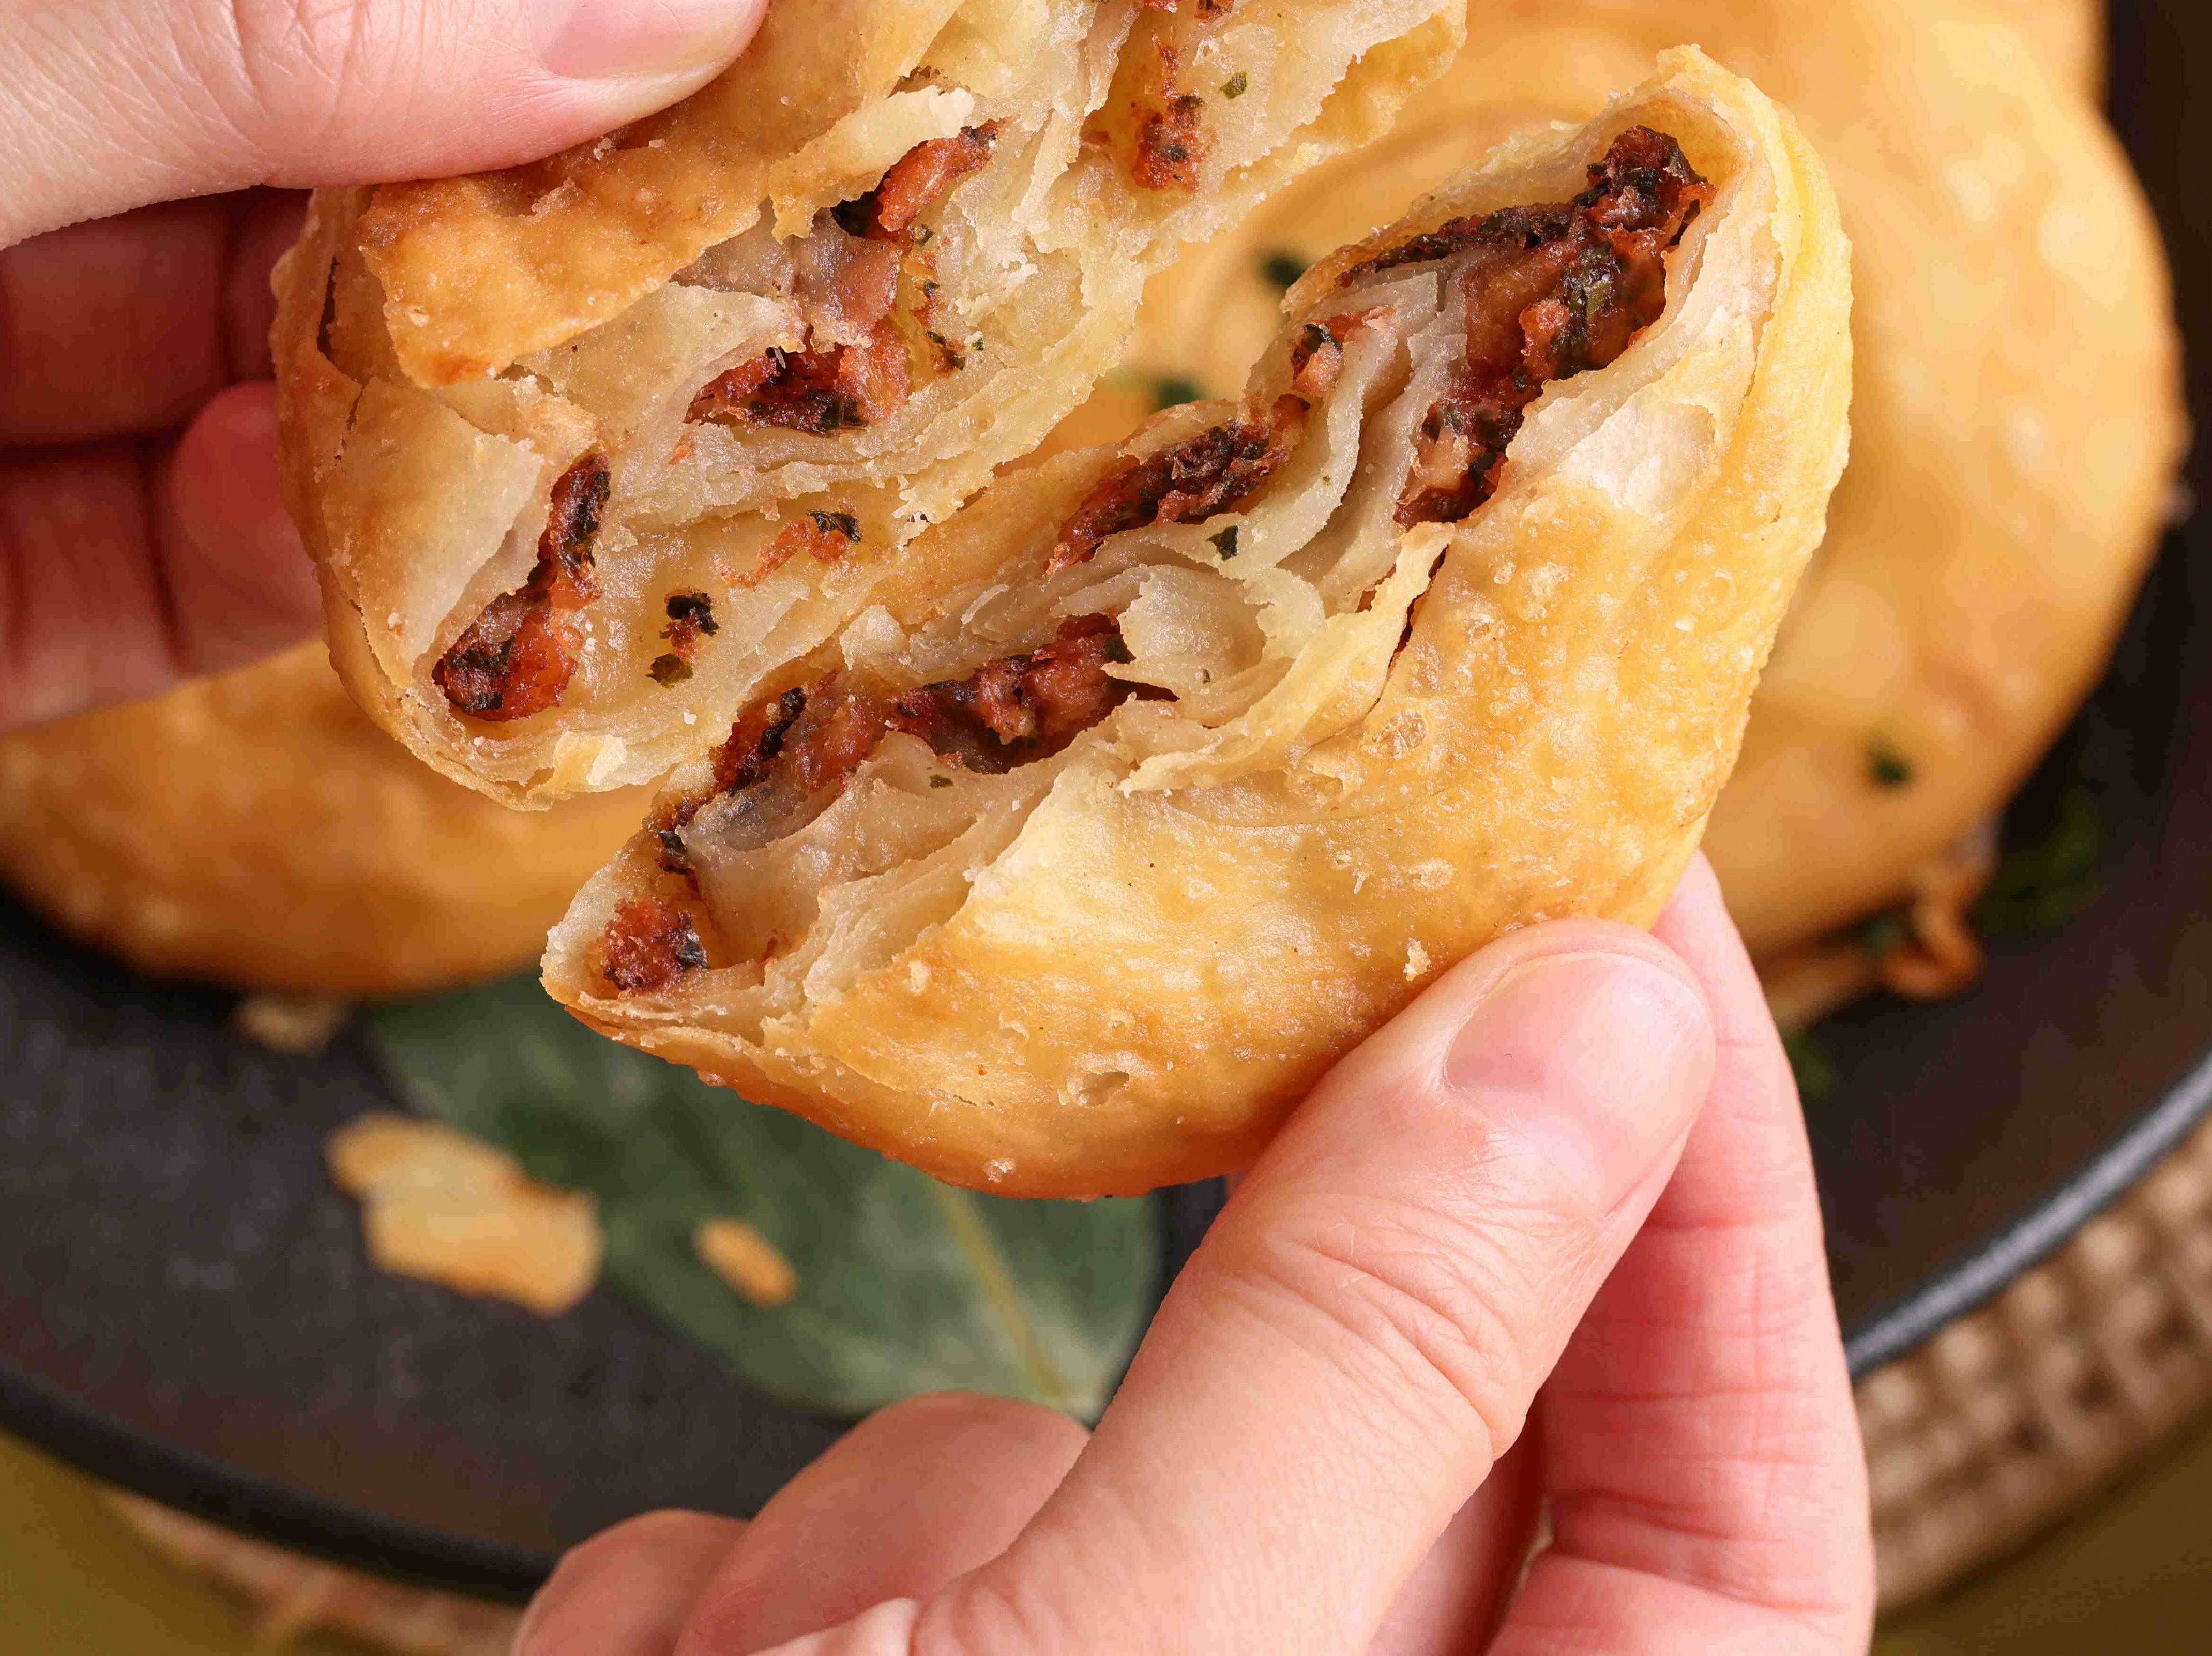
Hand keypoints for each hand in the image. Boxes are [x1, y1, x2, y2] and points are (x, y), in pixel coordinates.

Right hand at [515, 860, 1874, 1654]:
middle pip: (1347, 1422)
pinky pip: (827, 1561)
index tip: (1621, 882)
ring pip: (1024, 1476)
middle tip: (1222, 966)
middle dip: (1226, 1282)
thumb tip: (1588, 1015)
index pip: (1723, 1459)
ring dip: (897, 1538)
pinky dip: (742, 1618)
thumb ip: (1374, 1352)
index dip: (1696, 1153)